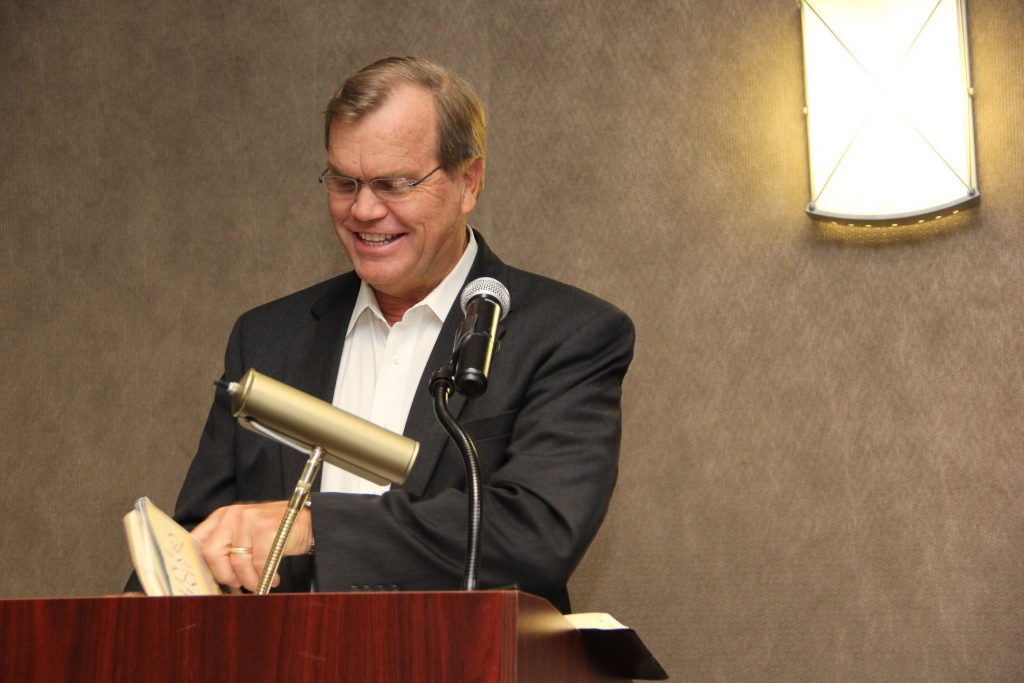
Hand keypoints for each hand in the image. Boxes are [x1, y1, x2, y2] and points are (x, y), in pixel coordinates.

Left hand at [191, 501, 311, 591]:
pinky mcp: (266, 529)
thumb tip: (211, 575)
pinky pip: (258, 563)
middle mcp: (233, 514)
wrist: (309, 521)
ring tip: (260, 581)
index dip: (199, 563)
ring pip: (238, 562)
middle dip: (225, 575)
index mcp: (224, 515)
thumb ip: (227, 546)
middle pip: (213, 553)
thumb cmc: (276, 531)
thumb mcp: (246, 533)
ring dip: (250, 580)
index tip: (206, 579)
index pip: (199, 540)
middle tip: (238, 583)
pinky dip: (266, 576)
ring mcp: (250, 520)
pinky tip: (274, 577)